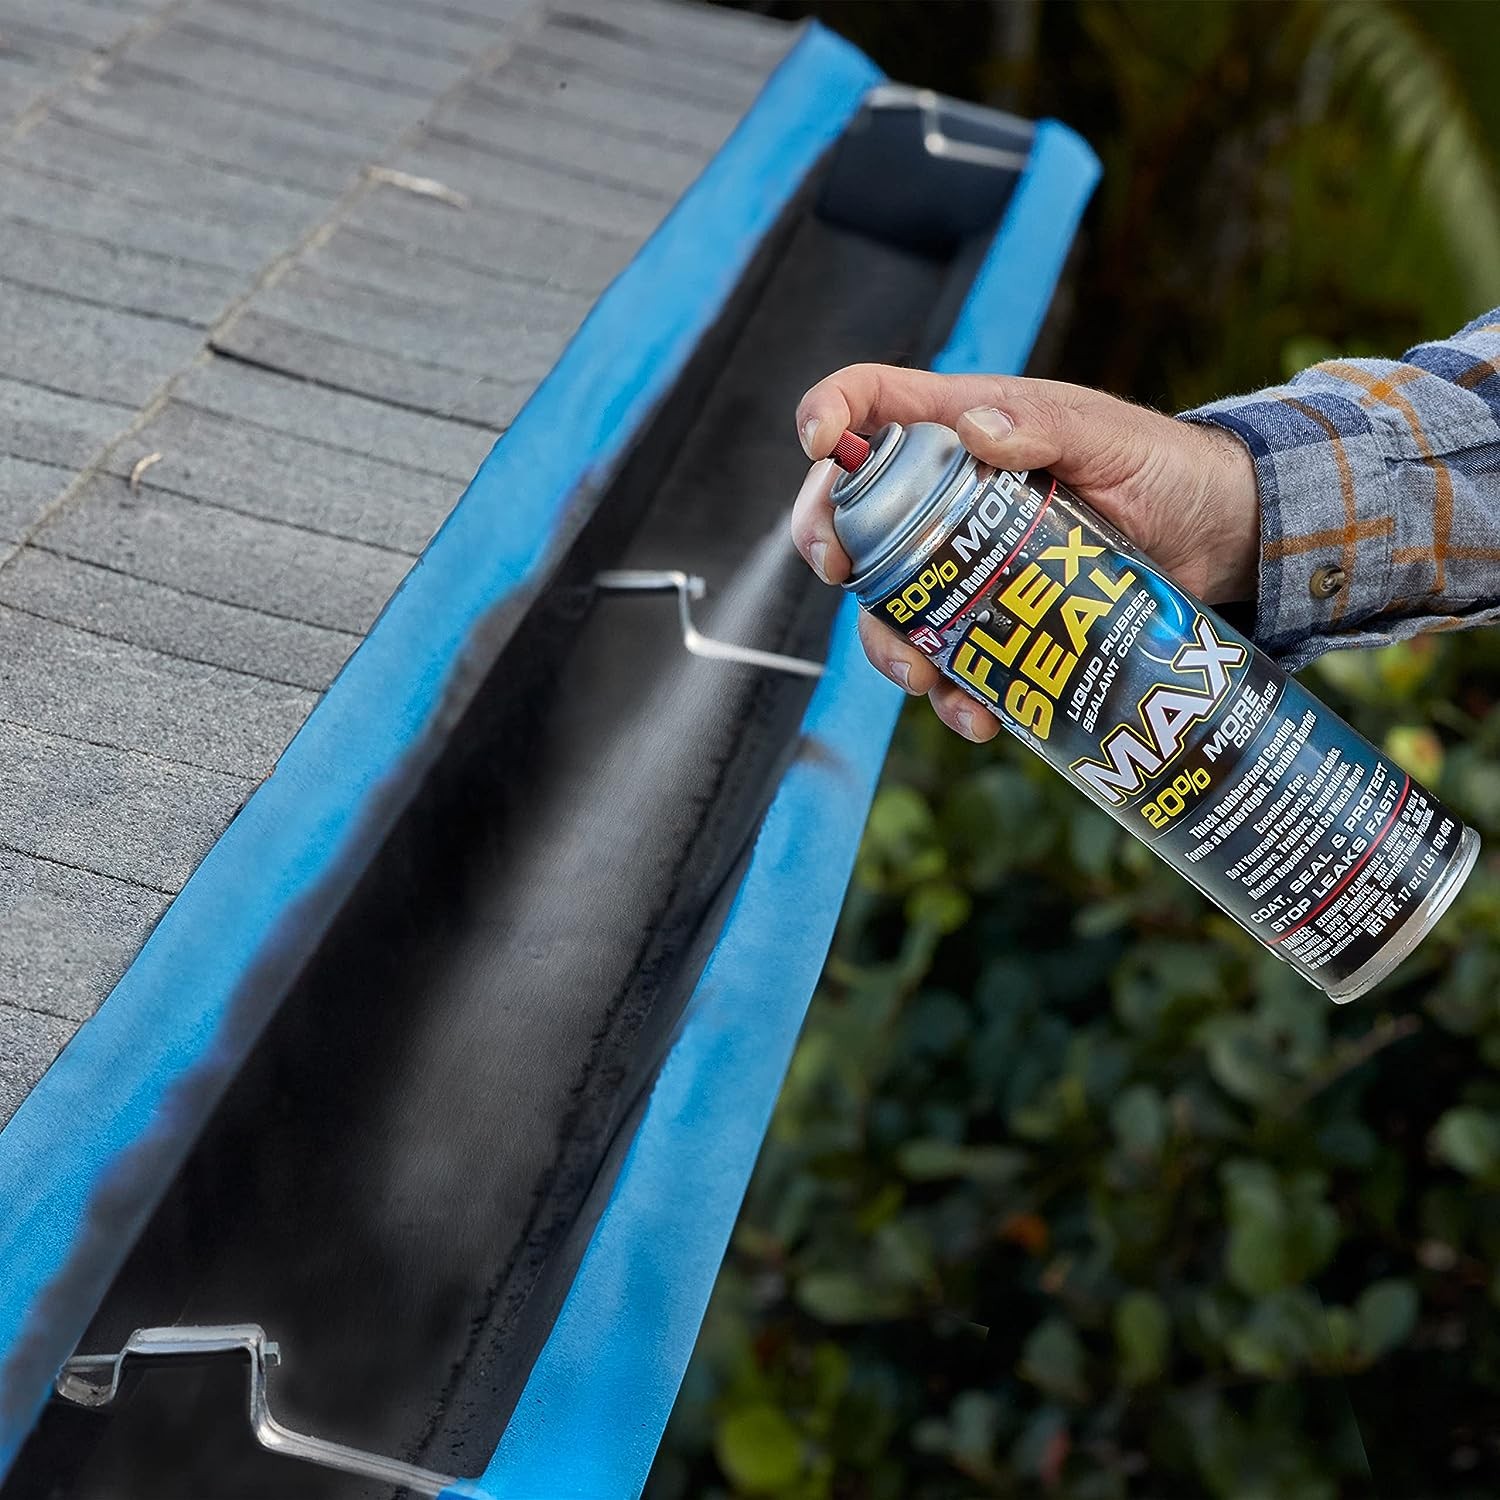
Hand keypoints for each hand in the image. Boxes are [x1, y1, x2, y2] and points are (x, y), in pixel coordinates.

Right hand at [790, 364, 1259, 742]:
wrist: (1215, 540)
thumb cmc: (1162, 467)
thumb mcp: (1109, 437)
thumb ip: (1045, 427)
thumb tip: (974, 430)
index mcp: (961, 429)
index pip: (870, 403)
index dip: (828, 414)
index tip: (819, 446)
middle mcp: (944, 499)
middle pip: (851, 514)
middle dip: (828, 542)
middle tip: (839, 571)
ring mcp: (963, 566)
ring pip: (887, 605)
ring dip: (886, 644)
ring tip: (920, 675)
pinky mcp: (993, 623)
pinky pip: (947, 664)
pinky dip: (951, 696)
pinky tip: (977, 715)